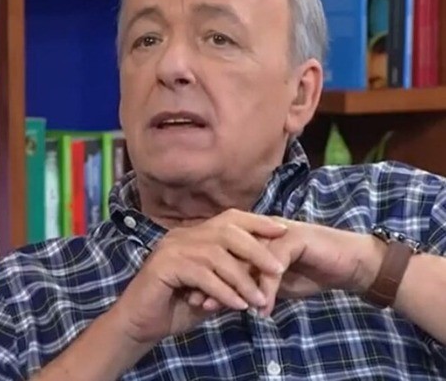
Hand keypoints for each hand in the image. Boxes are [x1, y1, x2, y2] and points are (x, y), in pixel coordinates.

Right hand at [111, 209, 287, 344]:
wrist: (139, 323)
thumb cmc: (175, 307)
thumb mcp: (212, 290)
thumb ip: (233, 279)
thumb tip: (267, 274)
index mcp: (193, 235)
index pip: (229, 218)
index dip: (257, 223)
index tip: (283, 231)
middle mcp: (182, 236)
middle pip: (226, 231)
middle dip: (256, 249)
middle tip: (278, 268)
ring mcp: (171, 248)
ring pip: (216, 255)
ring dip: (242, 278)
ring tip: (260, 299)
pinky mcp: (164, 266)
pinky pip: (202, 275)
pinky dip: (223, 291)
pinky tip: (237, 305)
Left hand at [190, 219, 384, 316]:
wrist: (350, 264)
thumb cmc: (310, 272)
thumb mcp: (272, 283)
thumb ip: (247, 286)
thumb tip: (219, 301)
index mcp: (250, 236)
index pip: (218, 254)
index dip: (204, 275)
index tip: (189, 297)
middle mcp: (258, 230)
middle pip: (224, 254)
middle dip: (209, 280)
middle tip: (196, 302)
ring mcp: (274, 232)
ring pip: (244, 260)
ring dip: (232, 286)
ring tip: (219, 308)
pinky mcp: (293, 239)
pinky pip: (272, 267)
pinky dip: (265, 289)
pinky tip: (261, 308)